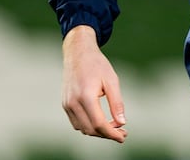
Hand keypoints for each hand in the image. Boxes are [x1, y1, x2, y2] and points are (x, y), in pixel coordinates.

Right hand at [61, 25, 127, 142]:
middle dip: (107, 134)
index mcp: (86, 96)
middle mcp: (73, 103)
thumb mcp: (112, 80)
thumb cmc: (97, 64)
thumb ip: (117, 103)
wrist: (78, 52)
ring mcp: (67, 104)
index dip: (112, 134)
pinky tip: (101, 121)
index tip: (123, 137)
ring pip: (82, 128)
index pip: (99, 124)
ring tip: (114, 127)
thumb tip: (122, 122)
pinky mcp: (65, 104)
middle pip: (90, 129)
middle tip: (122, 133)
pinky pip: (76, 122)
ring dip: (98, 132)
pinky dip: (89, 126)